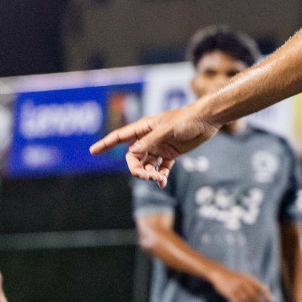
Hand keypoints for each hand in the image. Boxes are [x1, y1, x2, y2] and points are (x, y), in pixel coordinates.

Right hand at [89, 102, 220, 185]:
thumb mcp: (167, 130)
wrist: (208, 120)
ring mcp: (160, 147)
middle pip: (133, 156)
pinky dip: (160, 176)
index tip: (92, 151)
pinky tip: (161, 182)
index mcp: (145, 128)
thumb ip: (150, 141)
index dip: (106, 144)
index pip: (121, 136)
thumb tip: (132, 152)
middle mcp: (150, 138)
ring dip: (148, 173)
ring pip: (146, 164)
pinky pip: (161, 168)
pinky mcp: (172, 154)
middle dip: (135, 168)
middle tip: (144, 176)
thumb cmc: (187, 119)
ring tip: (158, 178)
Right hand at [211, 267, 272, 301]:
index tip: (272, 301)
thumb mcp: (246, 277)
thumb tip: (267, 288)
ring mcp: (237, 288)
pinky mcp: (230, 293)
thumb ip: (255, 283)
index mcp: (249, 278)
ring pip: (246, 300)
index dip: (267, 294)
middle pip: (254, 295)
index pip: (260, 287)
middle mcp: (244, 283)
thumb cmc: (235, 277)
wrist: (220, 274)